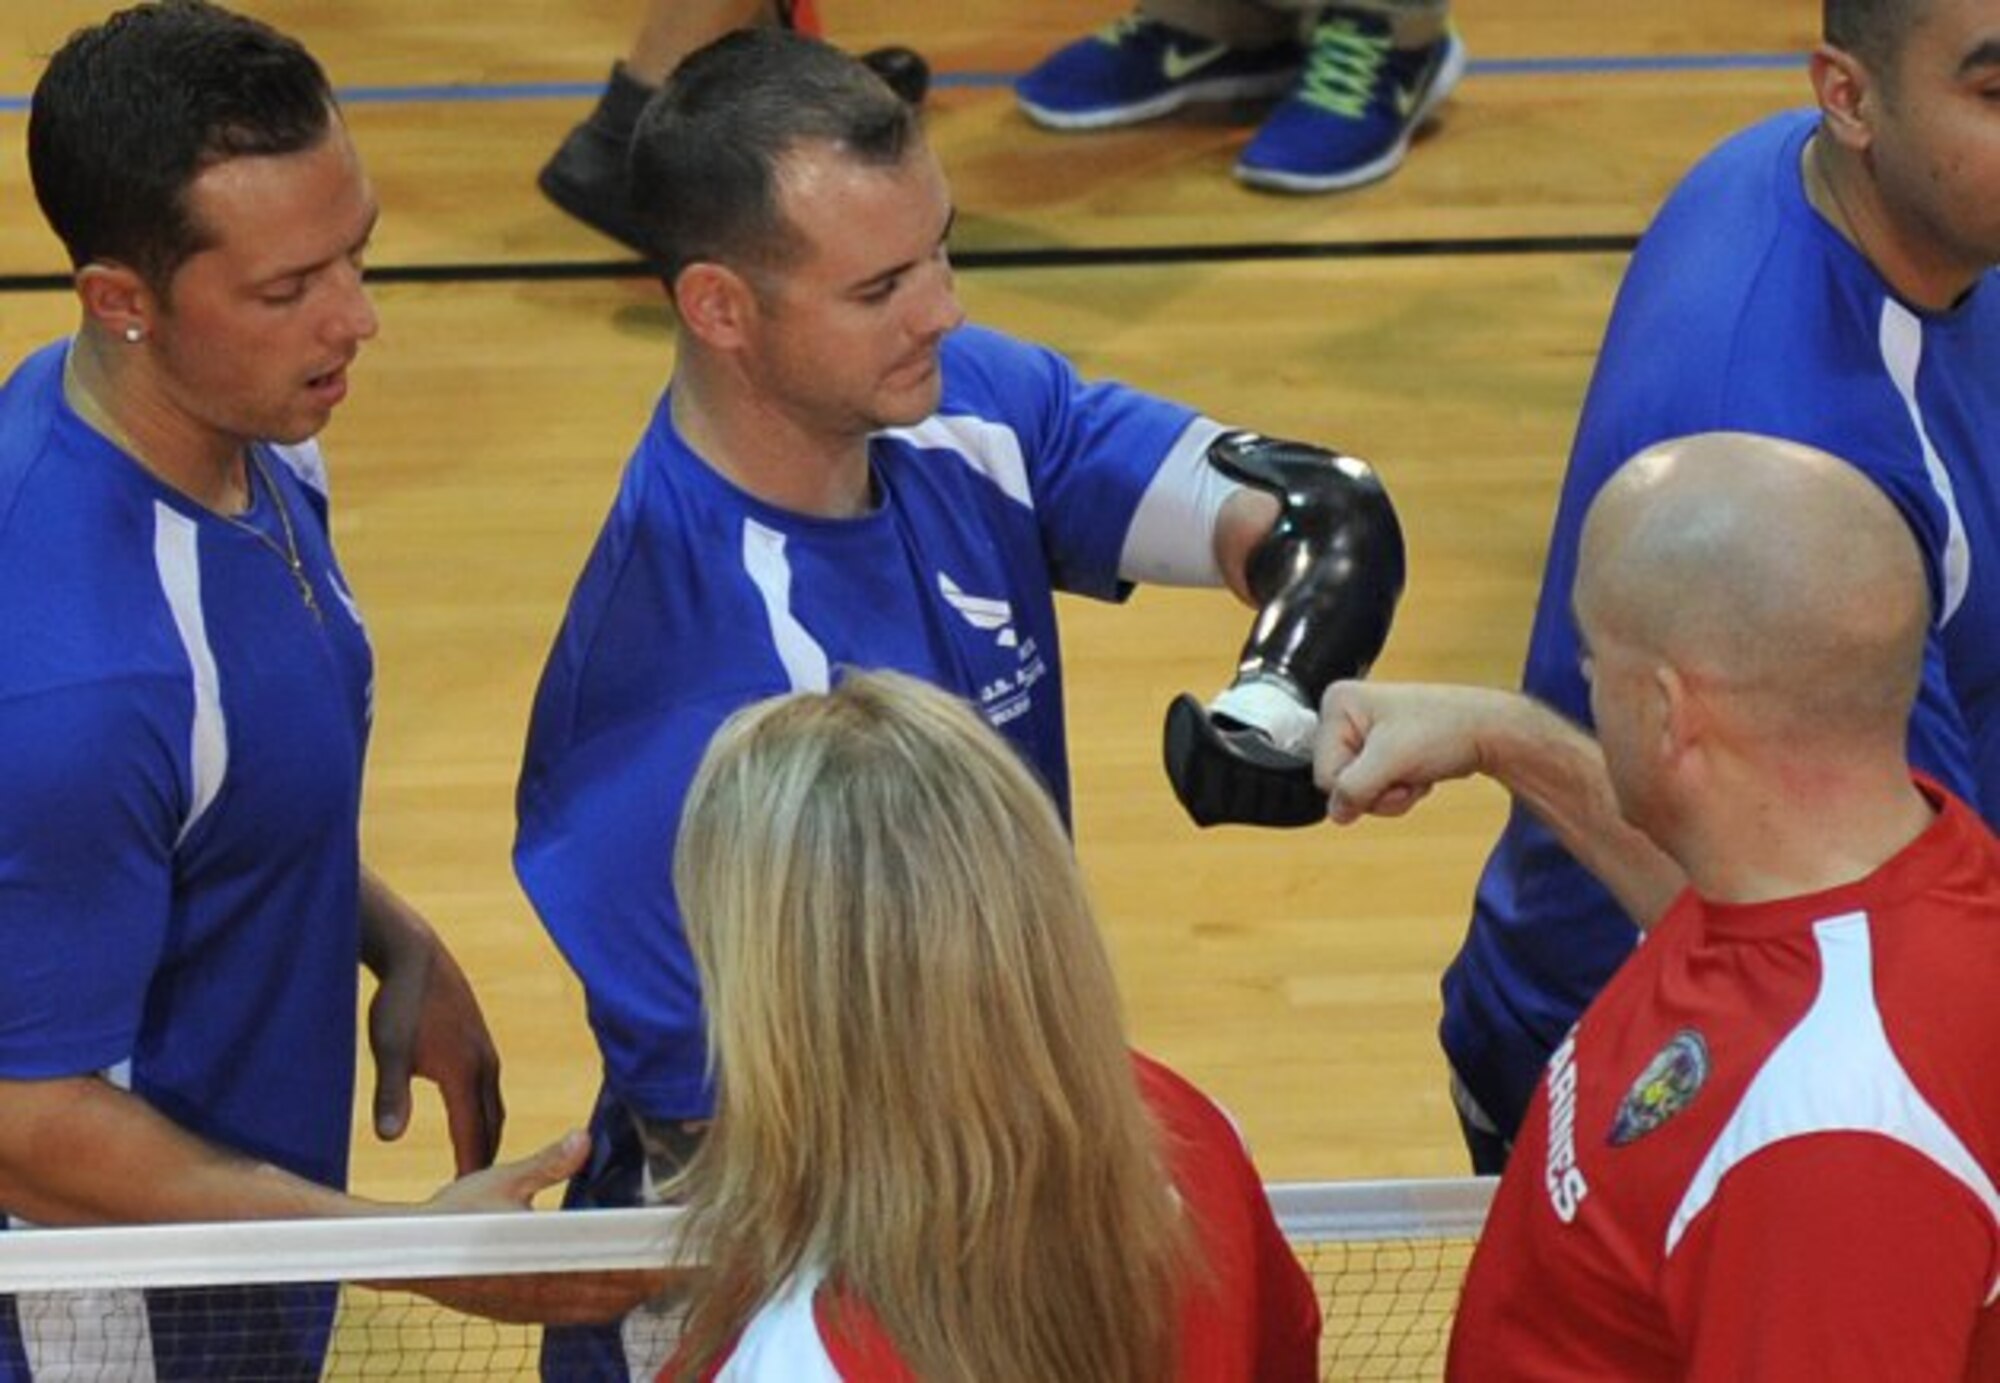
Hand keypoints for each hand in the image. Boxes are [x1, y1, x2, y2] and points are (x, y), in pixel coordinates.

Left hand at [362, 875, 504, 1172]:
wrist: (415, 954)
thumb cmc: (398, 1002)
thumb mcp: (388, 1049)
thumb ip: (390, 1094)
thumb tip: (388, 1138)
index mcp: (465, 1073)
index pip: (473, 1134)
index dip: (469, 1168)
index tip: (464, 1202)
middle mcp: (485, 1064)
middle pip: (493, 1124)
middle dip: (485, 1158)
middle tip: (473, 1195)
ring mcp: (486, 1050)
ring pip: (494, 1104)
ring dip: (487, 1134)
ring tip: (474, 1161)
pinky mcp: (479, 1039)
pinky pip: (490, 1087)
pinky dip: (485, 1111)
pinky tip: (469, 1114)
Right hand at [392, 1132, 678, 1323]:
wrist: (403, 1255)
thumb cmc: (451, 1215)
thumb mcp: (501, 1182)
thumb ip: (547, 1164)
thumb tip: (583, 1139)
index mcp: (539, 1265)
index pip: (609, 1272)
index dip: (648, 1270)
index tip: (680, 1260)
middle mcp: (538, 1295)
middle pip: (609, 1297)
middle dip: (647, 1285)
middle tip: (684, 1269)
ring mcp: (528, 1310)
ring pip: (592, 1311)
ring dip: (625, 1297)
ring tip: (657, 1279)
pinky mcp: (517, 1314)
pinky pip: (570, 1315)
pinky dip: (598, 1305)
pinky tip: (612, 1293)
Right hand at [1314, 681, 1509, 823]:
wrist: (1488, 731)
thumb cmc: (1445, 729)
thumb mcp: (1391, 760)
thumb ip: (1354, 789)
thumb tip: (1337, 813)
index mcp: (1337, 704)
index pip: (1325, 773)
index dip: (1358, 784)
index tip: (1392, 768)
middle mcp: (1344, 716)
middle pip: (1340, 783)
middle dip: (1378, 790)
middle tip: (1407, 773)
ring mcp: (1362, 734)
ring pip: (1359, 791)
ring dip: (1392, 793)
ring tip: (1416, 771)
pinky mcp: (1379, 752)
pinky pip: (1375, 789)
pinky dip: (1399, 790)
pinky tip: (1418, 772)